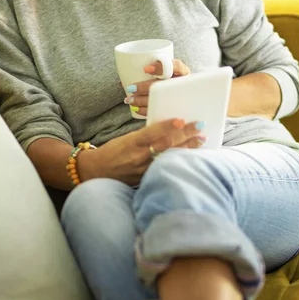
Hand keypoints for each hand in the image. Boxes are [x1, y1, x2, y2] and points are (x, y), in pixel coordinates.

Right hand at [77, 117, 205, 185]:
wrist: (96, 171)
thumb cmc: (113, 151)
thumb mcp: (127, 138)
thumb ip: (145, 135)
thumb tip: (167, 129)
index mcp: (132, 142)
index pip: (152, 133)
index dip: (167, 126)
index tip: (181, 119)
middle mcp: (139, 156)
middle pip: (165, 145)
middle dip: (185, 135)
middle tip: (199, 126)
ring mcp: (143, 170)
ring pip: (169, 158)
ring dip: (187, 149)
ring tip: (201, 140)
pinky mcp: (146, 180)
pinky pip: (165, 169)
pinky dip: (179, 162)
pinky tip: (191, 158)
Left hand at [125, 58, 190, 116]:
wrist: (188, 97)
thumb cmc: (172, 80)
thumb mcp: (169, 71)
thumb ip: (154, 70)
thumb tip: (124, 77)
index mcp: (183, 72)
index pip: (176, 66)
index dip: (161, 67)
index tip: (146, 69)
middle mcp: (183, 84)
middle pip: (164, 85)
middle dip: (144, 88)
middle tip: (130, 89)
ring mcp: (180, 97)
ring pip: (160, 99)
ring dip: (141, 100)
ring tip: (129, 100)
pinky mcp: (175, 108)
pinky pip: (160, 111)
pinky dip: (146, 110)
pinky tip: (136, 109)